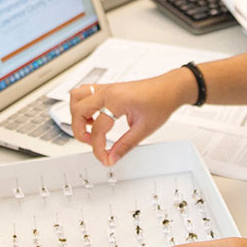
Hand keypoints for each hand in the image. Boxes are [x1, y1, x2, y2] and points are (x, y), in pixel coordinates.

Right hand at [68, 69, 191, 165]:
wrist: (169, 89)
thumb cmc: (161, 101)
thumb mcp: (144, 129)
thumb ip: (125, 145)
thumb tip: (112, 157)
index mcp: (116, 100)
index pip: (98, 129)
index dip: (99, 149)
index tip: (105, 158)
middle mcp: (107, 91)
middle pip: (78, 111)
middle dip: (80, 132)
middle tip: (93, 144)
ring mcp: (106, 88)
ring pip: (76, 97)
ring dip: (77, 115)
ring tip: (89, 129)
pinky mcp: (107, 88)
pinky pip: (85, 93)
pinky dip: (83, 106)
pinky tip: (94, 118)